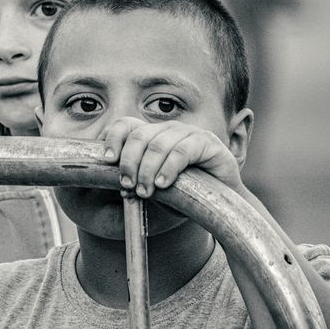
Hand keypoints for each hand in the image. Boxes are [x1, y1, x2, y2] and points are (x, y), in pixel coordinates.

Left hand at [102, 118, 241, 197]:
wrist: (222, 202)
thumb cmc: (187, 194)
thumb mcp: (157, 190)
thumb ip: (140, 184)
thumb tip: (122, 188)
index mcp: (153, 135)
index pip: (126, 125)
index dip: (113, 138)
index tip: (107, 161)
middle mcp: (169, 129)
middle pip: (139, 136)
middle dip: (129, 162)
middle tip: (127, 185)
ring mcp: (189, 133)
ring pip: (159, 145)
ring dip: (147, 170)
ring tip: (145, 191)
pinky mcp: (208, 142)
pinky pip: (182, 151)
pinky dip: (169, 168)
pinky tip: (163, 184)